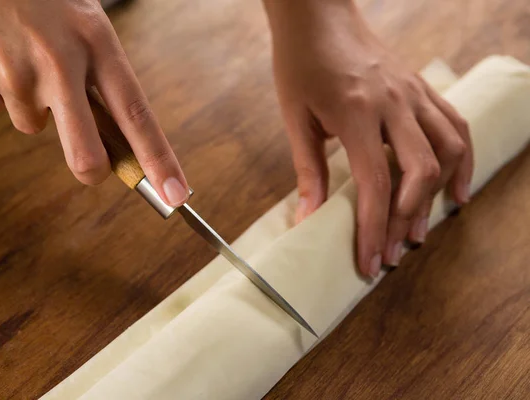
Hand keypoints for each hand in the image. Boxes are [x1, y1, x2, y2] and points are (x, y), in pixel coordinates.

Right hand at [0, 0, 188, 205]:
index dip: (158, 160)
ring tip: (20, 54)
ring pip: (32, 124)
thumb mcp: (82, 22)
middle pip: (85, 151)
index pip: (136, 114)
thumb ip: (98, 75)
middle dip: (91, 168)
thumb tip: (113, 137)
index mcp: (96, 42)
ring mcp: (12, 71)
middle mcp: (58, 61)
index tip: (176, 194)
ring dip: (30, 102)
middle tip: (90, 167)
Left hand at [263, 0, 472, 275]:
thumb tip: (307, 221)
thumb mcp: (296, 119)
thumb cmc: (300, 64)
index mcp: (357, 113)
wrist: (318, 16)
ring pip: (448, 150)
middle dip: (404, 221)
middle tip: (390, 253)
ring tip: (418, 231)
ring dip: (437, 197)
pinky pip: (455, 126)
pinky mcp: (421, 88)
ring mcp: (414, 93)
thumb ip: (307, 171)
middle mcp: (394, 104)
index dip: (372, 230)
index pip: (374, 185)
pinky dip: (461, 160)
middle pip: (419, 174)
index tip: (368, 262)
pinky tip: (455, 188)